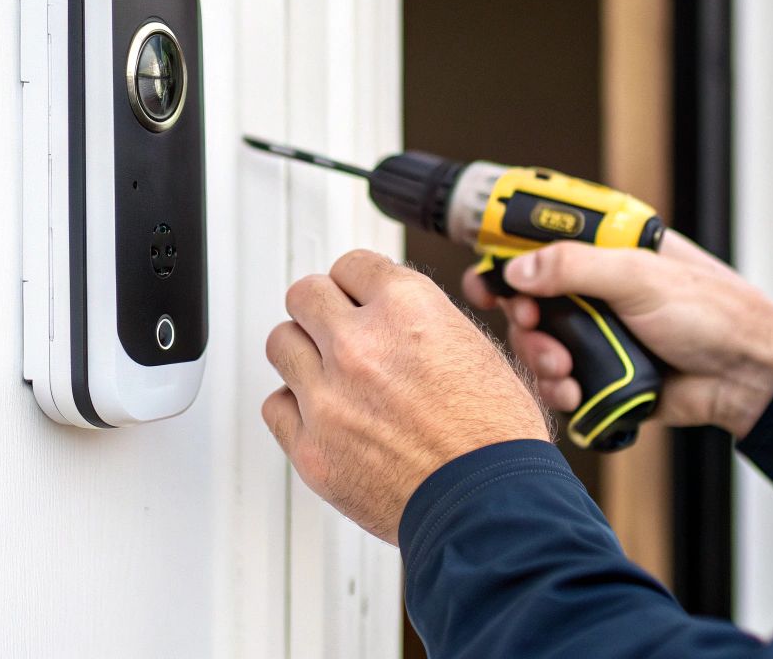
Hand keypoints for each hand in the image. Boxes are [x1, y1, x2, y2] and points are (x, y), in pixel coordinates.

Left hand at [261, 249, 550, 544]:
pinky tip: (321, 415)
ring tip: (326, 373)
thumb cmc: (496, 439)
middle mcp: (360, 344)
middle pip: (304, 295)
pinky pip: (276, 406)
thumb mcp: (476, 350)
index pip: (351, 265)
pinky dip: (295, 408)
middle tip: (333, 329)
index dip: (357, 284)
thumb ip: (423, 323)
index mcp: (407, 308)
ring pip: (281, 343)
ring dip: (303, 353)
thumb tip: (392, 315)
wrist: (489, 508)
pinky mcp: (310, 447)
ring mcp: (329, 395)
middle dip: (321, 309)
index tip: (356, 296)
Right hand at [460, 234, 772, 438]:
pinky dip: (557, 388)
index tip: (484, 275)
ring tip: (564, 370)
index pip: (541, 239)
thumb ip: (575, 267)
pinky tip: (575, 393)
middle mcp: (599, 287)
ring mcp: (598, 330)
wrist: (749, 379)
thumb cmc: (716, 315)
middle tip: (531, 327)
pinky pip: (560, 379)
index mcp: (608, 249)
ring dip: (540, 358)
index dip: (505, 253)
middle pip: (529, 297)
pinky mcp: (602, 371)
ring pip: (539, 342)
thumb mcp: (641, 278)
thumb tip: (518, 267)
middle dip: (523, 318)